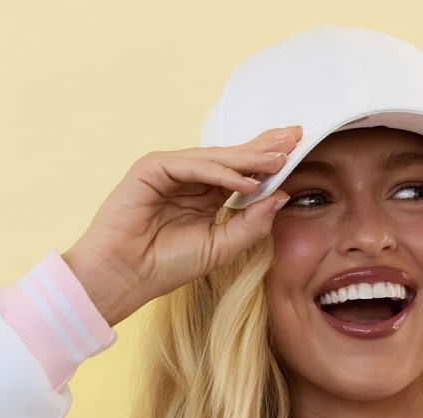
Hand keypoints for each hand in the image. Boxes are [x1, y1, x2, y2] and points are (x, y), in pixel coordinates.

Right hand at [61, 127, 303, 325]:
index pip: (241, 173)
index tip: (297, 152)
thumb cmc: (167, 266)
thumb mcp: (222, 247)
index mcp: (205, 196)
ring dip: (248, 158)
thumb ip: (251, 223)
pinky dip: (219, 171)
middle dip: (264, 147)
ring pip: (215, 158)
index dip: (268, 162)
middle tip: (295, 136)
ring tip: (278, 159)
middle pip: (232, 157)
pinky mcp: (152, 168)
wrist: (125, 276)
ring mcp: (169, 170)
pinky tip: (244, 180)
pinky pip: (193, 166)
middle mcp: (189, 179)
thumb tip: (282, 197)